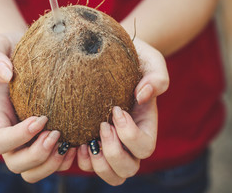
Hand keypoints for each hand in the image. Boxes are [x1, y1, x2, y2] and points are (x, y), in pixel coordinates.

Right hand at [0, 34, 75, 182]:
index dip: (19, 137)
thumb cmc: (12, 49)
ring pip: (33, 170)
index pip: (0, 140)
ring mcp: (29, 139)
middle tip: (58, 134)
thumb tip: (6, 74)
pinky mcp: (46, 138)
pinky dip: (65, 161)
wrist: (27, 53)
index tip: (42, 118)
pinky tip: (79, 144)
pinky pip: (52, 163)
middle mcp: (12, 133)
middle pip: (15, 163)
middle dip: (37, 156)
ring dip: (52, 164)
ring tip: (70, 144)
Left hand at [77, 37, 168, 185]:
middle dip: (113, 153)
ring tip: (86, 140)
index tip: (116, 109)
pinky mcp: (92, 140)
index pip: (144, 147)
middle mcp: (129, 140)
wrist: (112, 55)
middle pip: (128, 169)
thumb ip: (157, 77)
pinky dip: (81, 159)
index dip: (129, 134)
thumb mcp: (151, 61)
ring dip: (96, 163)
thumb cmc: (134, 59)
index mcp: (145, 124)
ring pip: (111, 174)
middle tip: (101, 126)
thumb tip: (143, 96)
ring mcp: (111, 143)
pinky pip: (88, 165)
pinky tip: (74, 141)